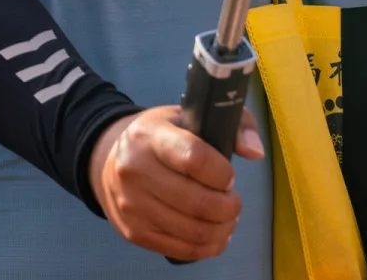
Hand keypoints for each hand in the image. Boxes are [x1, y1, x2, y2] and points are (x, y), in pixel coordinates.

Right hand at [89, 105, 261, 260]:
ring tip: (227, 218)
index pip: (196, 159)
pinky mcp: (134, 231)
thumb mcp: (190, 116)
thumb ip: (233, 124)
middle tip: (233, 201)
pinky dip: (208, 246)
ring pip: (194, 231)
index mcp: (149, 136)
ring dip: (223, 229)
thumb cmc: (161, 136)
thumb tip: (256, 153)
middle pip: (199, 203)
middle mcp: (134, 169)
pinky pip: (182, 249)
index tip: (228, 176)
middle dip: (230, 207)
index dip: (223, 173)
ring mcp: (132, 204)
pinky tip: (215, 234)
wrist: (110, 159)